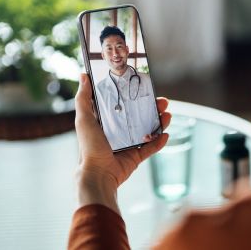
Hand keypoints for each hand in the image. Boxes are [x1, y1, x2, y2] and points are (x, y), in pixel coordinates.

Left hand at [74, 73, 170, 212]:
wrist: (98, 174)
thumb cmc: (89, 147)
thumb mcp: (84, 118)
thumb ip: (83, 98)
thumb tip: (83, 76)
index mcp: (107, 121)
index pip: (124, 104)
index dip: (135, 96)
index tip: (146, 87)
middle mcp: (119, 131)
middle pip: (140, 115)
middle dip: (153, 107)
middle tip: (163, 101)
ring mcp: (129, 144)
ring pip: (149, 130)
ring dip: (160, 122)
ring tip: (168, 115)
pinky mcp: (136, 157)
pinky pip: (151, 148)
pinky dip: (159, 142)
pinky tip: (166, 134)